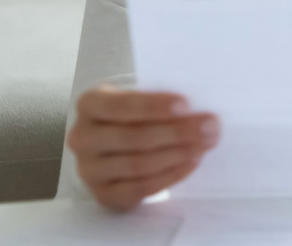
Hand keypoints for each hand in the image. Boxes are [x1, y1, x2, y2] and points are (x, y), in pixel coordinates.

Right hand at [66, 85, 219, 210]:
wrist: (114, 141)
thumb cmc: (134, 113)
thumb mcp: (140, 97)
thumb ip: (161, 101)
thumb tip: (198, 111)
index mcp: (89, 104)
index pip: (120, 105)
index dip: (154, 106)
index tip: (186, 105)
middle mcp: (82, 137)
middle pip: (132, 137)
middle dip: (176, 132)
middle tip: (209, 127)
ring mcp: (90, 169)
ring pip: (138, 164)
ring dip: (177, 155)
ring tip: (205, 145)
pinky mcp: (103, 193)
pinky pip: (140, 188)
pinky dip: (170, 175)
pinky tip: (191, 163)